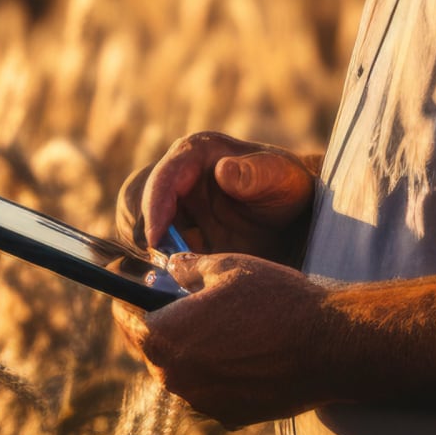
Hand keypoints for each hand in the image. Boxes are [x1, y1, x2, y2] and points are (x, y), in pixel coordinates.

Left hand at [110, 251, 351, 428]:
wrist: (328, 347)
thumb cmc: (276, 301)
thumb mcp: (227, 267)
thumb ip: (186, 268)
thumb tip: (168, 266)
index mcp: (165, 337)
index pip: (125, 318)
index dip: (124, 297)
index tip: (126, 286)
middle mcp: (175, 377)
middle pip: (149, 348)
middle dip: (155, 324)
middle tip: (168, 300)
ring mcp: (201, 402)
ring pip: (178, 372)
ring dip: (184, 350)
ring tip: (206, 325)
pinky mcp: (228, 416)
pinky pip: (206, 390)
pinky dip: (210, 372)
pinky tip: (233, 350)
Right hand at [114, 132, 317, 268]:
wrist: (296, 216)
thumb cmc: (288, 188)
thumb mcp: (280, 179)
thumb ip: (255, 174)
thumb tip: (223, 172)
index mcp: (195, 153)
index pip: (162, 178)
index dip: (155, 209)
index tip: (157, 241)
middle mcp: (177, 177)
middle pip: (139, 204)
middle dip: (147, 236)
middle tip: (165, 267)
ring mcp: (174, 206)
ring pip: (142, 230)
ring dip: (152, 254)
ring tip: (176, 276)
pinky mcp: (176, 233)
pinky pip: (155, 250)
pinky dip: (162, 266)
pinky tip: (181, 281)